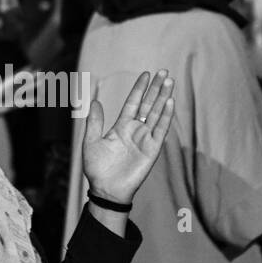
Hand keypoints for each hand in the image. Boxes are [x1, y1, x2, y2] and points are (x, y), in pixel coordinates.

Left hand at [81, 70, 174, 205]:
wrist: (105, 190)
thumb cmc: (97, 169)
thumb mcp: (91, 141)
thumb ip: (94, 122)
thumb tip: (95, 101)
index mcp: (122, 127)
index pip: (134, 102)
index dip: (140, 88)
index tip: (147, 74)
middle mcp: (136, 130)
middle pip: (149, 105)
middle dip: (156, 89)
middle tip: (164, 72)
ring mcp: (145, 139)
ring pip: (157, 114)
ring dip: (163, 98)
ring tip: (169, 81)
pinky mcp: (152, 150)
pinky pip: (160, 130)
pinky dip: (166, 116)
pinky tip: (169, 102)